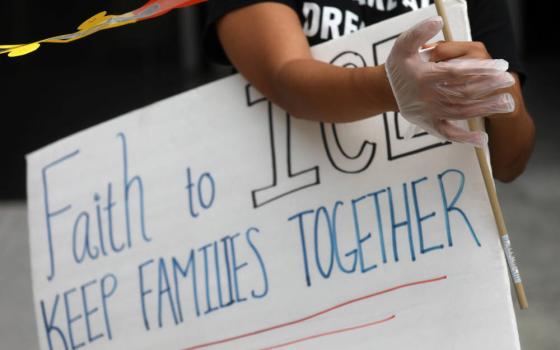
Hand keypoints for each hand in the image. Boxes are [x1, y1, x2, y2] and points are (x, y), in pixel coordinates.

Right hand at [385, 17, 515, 146]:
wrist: (385, 90)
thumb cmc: (399, 66)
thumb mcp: (403, 45)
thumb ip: (419, 32)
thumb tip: (438, 21)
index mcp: (423, 77)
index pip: (456, 72)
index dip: (480, 69)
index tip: (501, 65)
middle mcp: (427, 97)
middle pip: (463, 92)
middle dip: (488, 86)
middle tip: (508, 80)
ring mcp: (429, 112)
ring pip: (461, 112)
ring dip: (485, 108)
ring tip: (506, 102)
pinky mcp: (428, 124)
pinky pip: (448, 133)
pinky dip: (464, 138)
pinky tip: (483, 139)